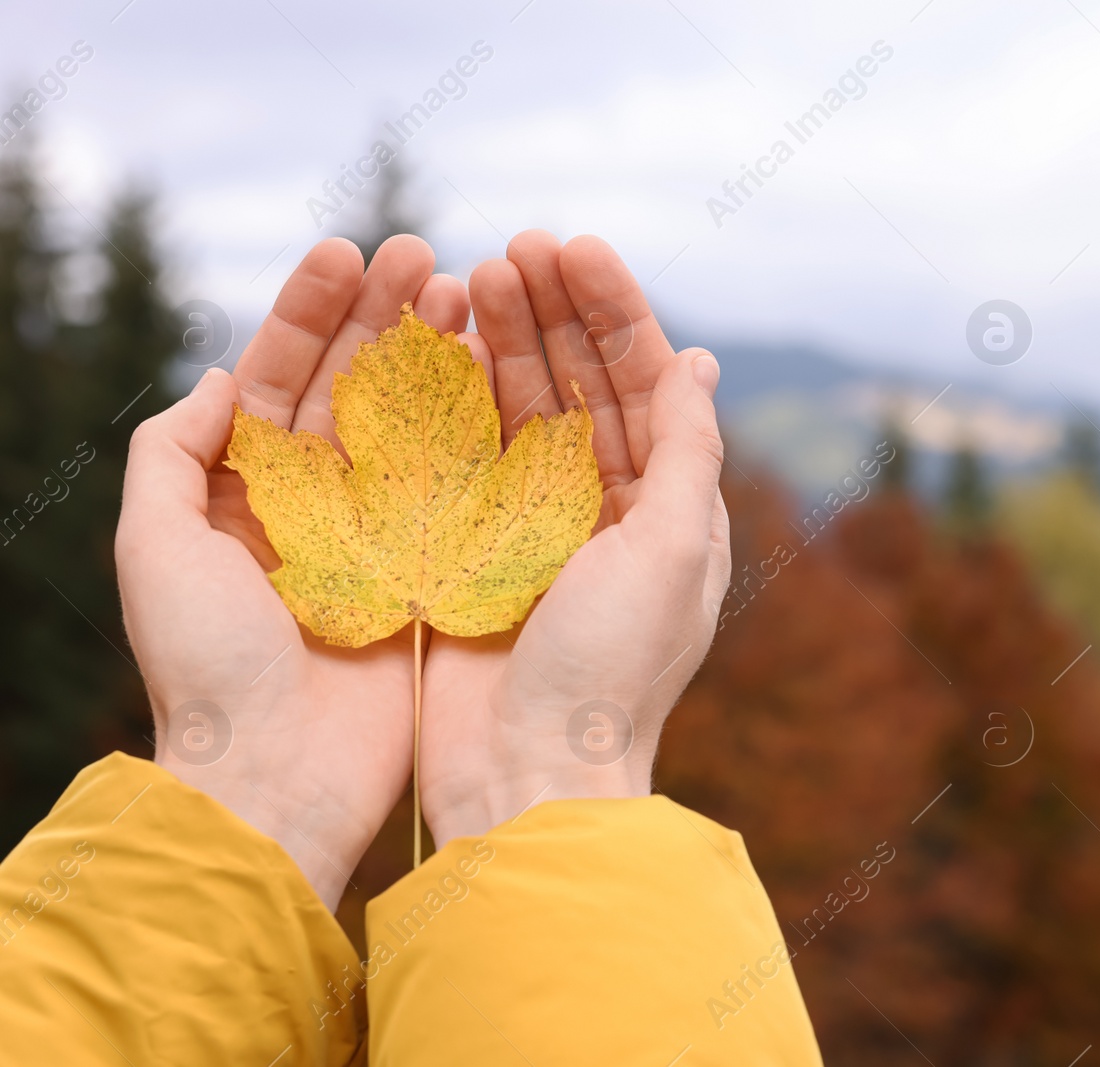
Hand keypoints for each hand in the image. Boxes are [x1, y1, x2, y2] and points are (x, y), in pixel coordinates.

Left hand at [115, 236, 470, 907]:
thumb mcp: (157, 546)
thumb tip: (217, 379)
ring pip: (415, 425)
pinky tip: (502, 371)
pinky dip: (482, 427)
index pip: (278, 378)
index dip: (311, 314)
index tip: (347, 251)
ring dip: (438, 356)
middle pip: (353, 388)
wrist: (279, 776)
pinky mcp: (436, 571)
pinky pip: (463, 486)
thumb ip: (173, 456)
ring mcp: (382, 536)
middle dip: (385, 317)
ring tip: (469, 292)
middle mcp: (318, 505)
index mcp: (247, 491)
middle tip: (426, 255)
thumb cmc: (209, 665)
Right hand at [419, 232, 730, 845]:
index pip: (644, 384)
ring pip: (520, 412)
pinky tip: (437, 344)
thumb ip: (687, 454)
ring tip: (472, 274)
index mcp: (666, 509)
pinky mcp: (469, 551)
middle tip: (514, 247)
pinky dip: (453, 400)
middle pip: (581, 386)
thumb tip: (698, 365)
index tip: (575, 248)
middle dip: (553, 314)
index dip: (614, 312)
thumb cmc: (610, 671)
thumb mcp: (674, 552)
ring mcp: (533, 529)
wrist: (527, 777)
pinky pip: (463, 457)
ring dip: (503, 342)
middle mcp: (605, 512)